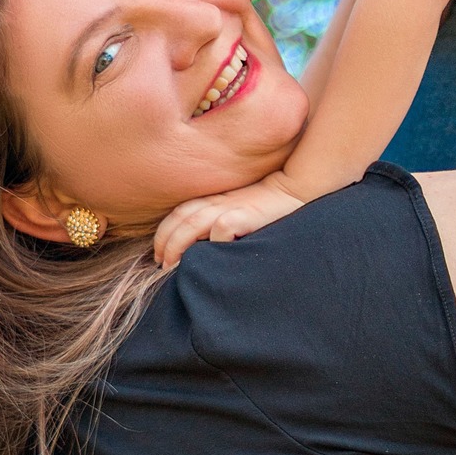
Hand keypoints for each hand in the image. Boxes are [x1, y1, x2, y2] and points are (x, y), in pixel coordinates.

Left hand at [153, 171, 307, 268]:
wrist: (295, 187)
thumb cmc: (268, 204)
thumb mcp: (238, 207)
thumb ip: (220, 218)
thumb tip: (200, 246)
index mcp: (213, 198)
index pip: (178, 213)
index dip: (164, 234)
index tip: (160, 255)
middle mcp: (216, 201)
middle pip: (178, 218)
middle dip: (164, 242)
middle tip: (161, 264)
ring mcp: (229, 207)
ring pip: (191, 224)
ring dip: (176, 245)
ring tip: (171, 267)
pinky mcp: (244, 214)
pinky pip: (221, 228)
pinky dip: (211, 242)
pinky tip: (208, 258)